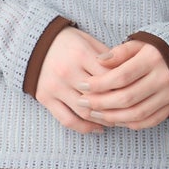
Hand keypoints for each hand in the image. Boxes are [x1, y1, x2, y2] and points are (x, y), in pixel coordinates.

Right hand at [38, 33, 168, 132]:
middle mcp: (67, 72)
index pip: (109, 76)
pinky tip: (97, 128)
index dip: (125, 86)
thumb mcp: (88, 41)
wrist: (33, 43)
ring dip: (104, 119)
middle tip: (131, 110)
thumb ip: (108, 57)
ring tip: (117, 121)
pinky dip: (84, 128)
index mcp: (80, 54)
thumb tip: (128, 75)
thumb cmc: (67, 42)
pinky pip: (67, 120)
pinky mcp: (46, 99)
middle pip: (99, 96)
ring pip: (85, 111)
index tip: (135, 92)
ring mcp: (55, 87)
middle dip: (117, 105)